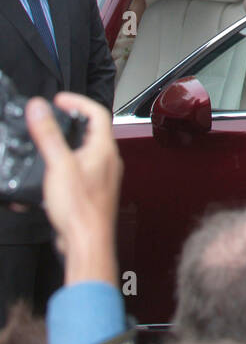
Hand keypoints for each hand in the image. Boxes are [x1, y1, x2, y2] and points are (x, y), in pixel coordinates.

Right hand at [25, 93, 121, 285]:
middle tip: (53, 118)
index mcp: (104, 149)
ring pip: (85, 151)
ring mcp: (101, 177)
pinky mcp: (92, 192)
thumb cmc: (81, 209)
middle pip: (92, 131)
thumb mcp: (59, 165)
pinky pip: (80, 170)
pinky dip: (65, 166)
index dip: (78, 101)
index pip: (97, 112)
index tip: (60, 100)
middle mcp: (107, 161)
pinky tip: (51, 175)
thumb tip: (40, 108)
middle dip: (71, 122)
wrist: (87, 243)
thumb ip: (49, 134)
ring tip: (49, 144)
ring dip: (67, 145)